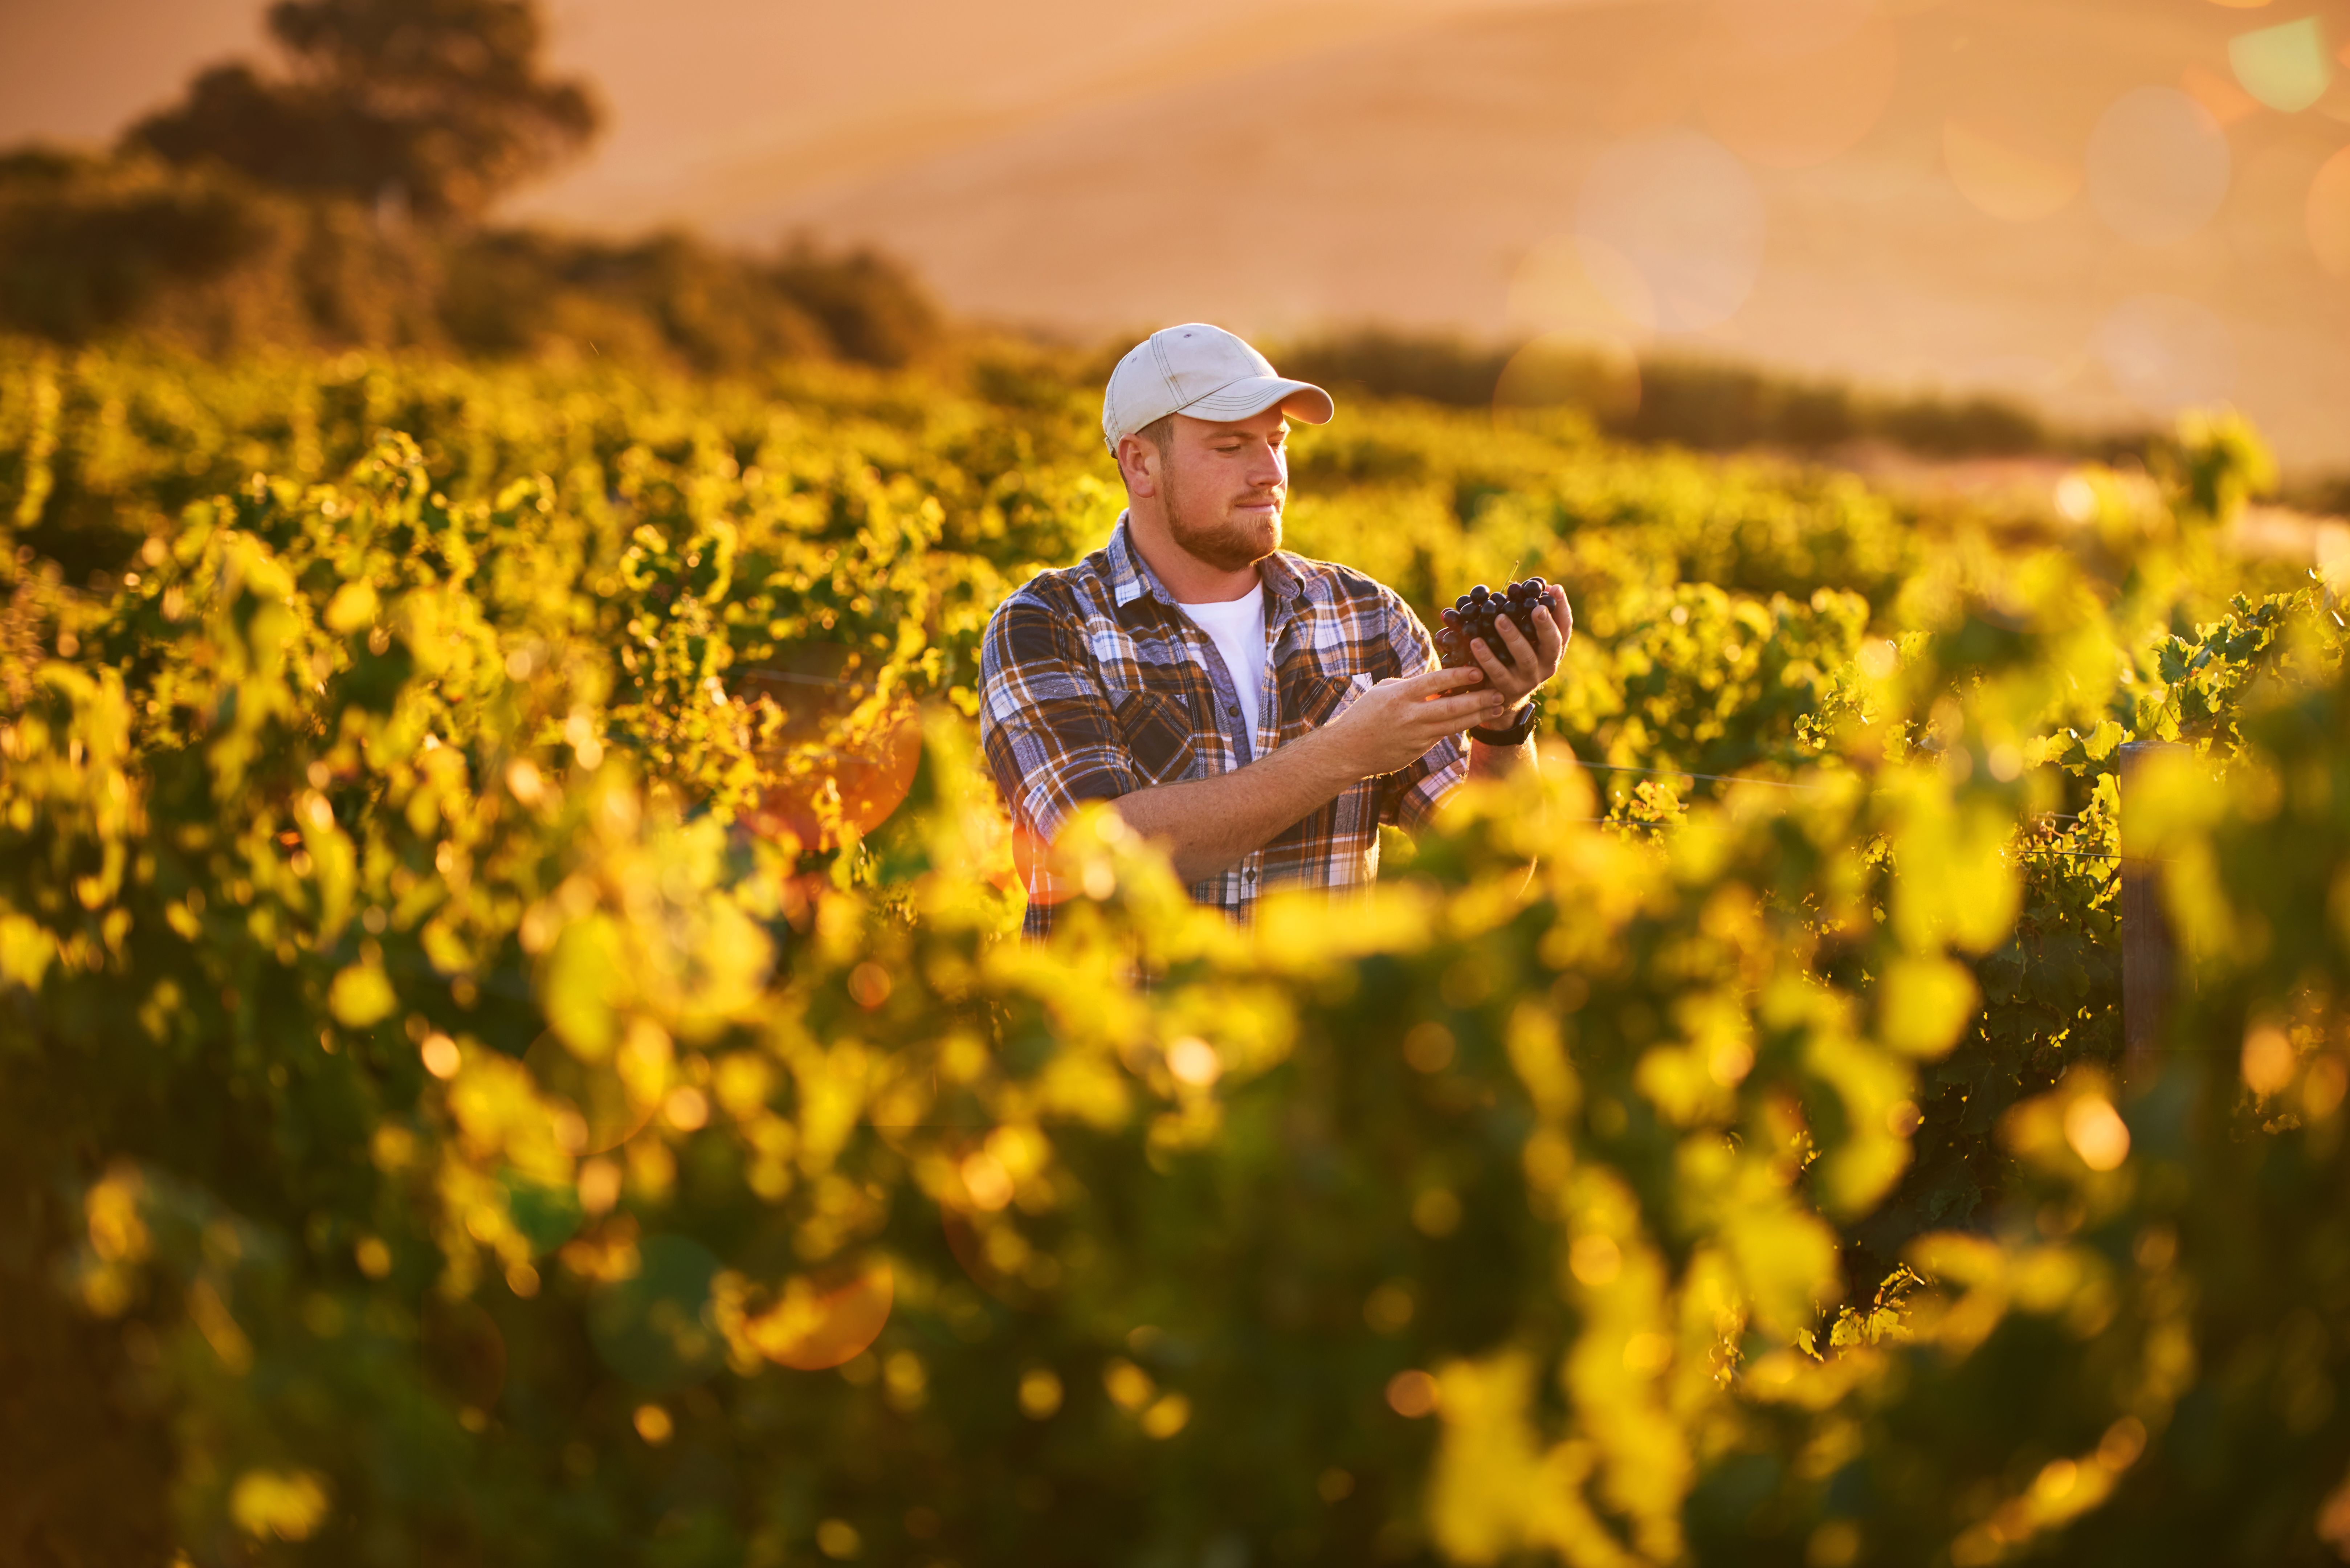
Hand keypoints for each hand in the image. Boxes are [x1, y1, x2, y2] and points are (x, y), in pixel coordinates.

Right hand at [1319, 665, 1501, 777]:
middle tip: (1499, 693)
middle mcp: (1410, 716)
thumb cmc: (1364, 715)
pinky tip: (1476, 719)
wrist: (1347, 750)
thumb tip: (1436, 682)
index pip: (1434, 682)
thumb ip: (1411, 686)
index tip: (1478, 670)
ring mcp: (1416, 736)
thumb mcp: (1383, 691)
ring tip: (1497, 706)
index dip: (1458, 676)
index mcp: (1399, 696)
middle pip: (1451, 707)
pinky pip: (1443, 735)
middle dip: (1478, 700)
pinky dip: (1460, 726)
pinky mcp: (1418, 750)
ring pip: (1453, 724)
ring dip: (1478, 715)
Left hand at [1465, 586, 1570, 713]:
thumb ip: (1527, 616)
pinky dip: (1487, 657)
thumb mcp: (1526, 639)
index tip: (1555, 588)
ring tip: (1499, 619)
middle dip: (1546, 625)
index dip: (1562, 608)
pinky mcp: (1508, 689)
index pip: (1565, 628)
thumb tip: (1531, 584)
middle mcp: (1547, 665)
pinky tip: (1475, 641)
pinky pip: (1498, 672)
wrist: (1503, 698)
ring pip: (1525, 657)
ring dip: (1513, 637)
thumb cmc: (1514, 657)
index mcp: (1554, 650)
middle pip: (1553, 644)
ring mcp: (1529, 679)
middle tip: (1537, 608)